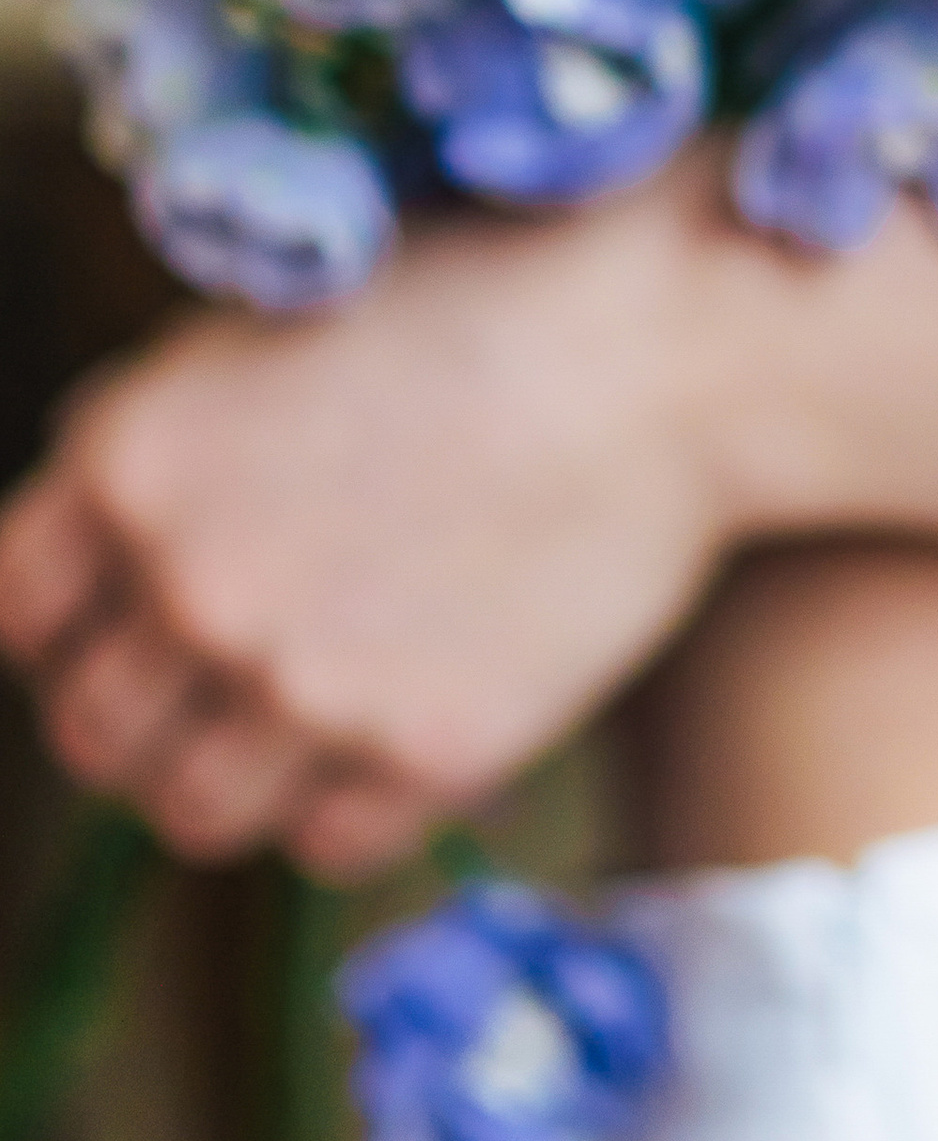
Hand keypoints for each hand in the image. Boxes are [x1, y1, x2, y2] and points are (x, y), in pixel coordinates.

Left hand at [0, 158, 743, 877]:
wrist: (670, 343)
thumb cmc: (488, 298)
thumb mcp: (277, 330)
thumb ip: (175, 449)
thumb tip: (124, 556)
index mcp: (133, 464)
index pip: (20, 612)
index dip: (73, 625)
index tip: (124, 623)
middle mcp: (189, 589)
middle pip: (94, 736)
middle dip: (149, 716)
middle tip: (233, 678)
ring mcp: (302, 684)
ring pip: (193, 813)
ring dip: (241, 775)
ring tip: (322, 708)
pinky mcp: (421, 752)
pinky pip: (326, 843)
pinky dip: (352, 801)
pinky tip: (413, 713)